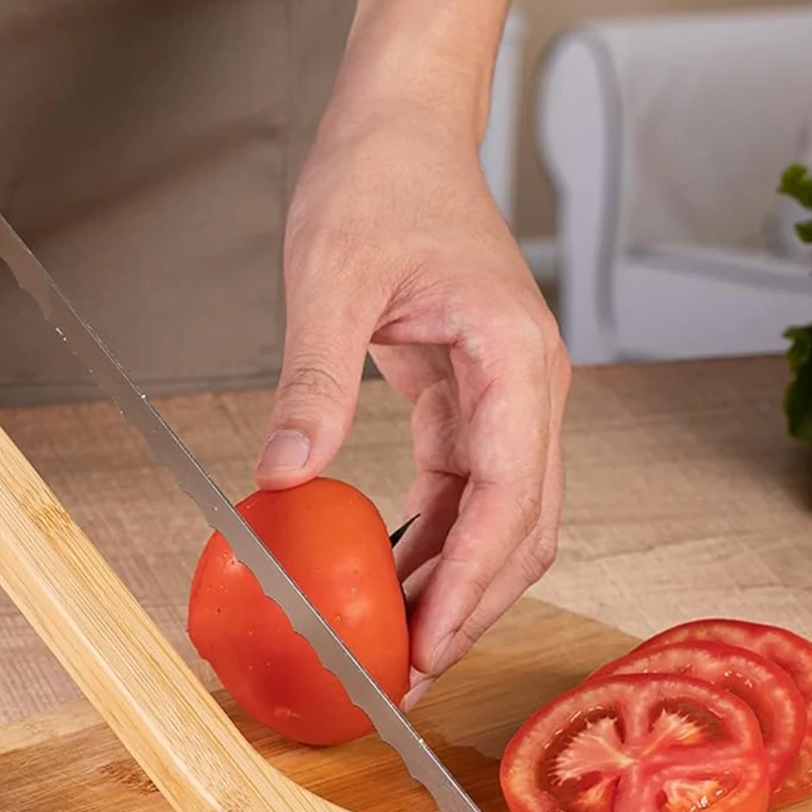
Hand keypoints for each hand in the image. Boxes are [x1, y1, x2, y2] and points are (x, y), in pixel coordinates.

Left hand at [255, 110, 569, 709]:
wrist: (403, 137)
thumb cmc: (382, 183)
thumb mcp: (330, 279)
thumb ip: (312, 384)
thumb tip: (282, 482)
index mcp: (517, 361)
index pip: (513, 501)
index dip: (471, 587)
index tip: (424, 647)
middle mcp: (529, 391)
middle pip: (522, 532)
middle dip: (469, 609)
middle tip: (406, 675)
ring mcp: (508, 403)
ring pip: (500, 525)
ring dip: (451, 588)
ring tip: (392, 645)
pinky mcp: (473, 408)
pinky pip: (462, 499)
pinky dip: (430, 547)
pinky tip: (385, 577)